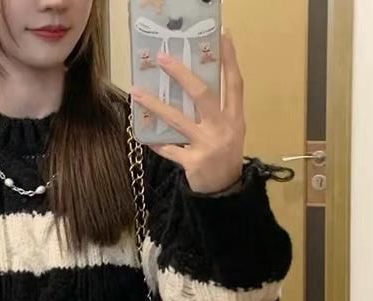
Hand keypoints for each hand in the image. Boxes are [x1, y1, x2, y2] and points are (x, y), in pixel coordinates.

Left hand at [132, 33, 244, 194]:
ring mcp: (208, 145)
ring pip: (178, 120)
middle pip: (203, 94)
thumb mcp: (230, 131)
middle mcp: (223, 127)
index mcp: (235, 117)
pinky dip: (156, 141)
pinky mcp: (193, 162)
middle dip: (182, 74)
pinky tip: (144, 134)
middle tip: (163, 58)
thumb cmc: (224, 156)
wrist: (225, 192)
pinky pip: (169, 149)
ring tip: (137, 92)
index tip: (223, 35)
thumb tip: (191, 86)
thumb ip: (217, 111)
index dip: (229, 59)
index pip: (233, 83)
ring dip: (156, 105)